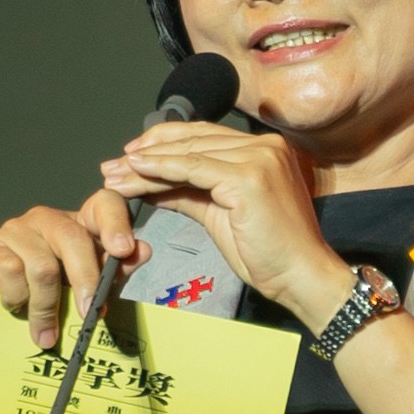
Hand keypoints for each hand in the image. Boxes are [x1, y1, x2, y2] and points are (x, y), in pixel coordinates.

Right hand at [0, 188, 146, 351]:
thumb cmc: (50, 293)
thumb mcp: (86, 285)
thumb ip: (114, 271)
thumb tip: (142, 251)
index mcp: (77, 223)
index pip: (103, 203)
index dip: (116, 223)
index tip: (124, 250)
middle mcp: (46, 218)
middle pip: (72, 238)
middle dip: (85, 280)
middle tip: (89, 314)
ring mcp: (14, 229)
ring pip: (41, 266)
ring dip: (47, 307)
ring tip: (46, 334)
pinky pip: (10, 273)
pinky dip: (17, 300)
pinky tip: (16, 308)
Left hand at [101, 122, 352, 324]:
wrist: (301, 277)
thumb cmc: (268, 252)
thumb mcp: (220, 214)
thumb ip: (189, 192)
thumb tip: (151, 181)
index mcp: (264, 149)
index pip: (203, 137)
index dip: (164, 143)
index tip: (131, 156)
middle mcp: (265, 145)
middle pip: (193, 140)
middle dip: (147, 152)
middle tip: (113, 164)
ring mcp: (259, 157)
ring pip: (189, 153)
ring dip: (146, 163)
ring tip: (115, 173)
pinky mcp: (249, 176)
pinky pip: (193, 168)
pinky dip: (161, 169)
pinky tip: (136, 171)